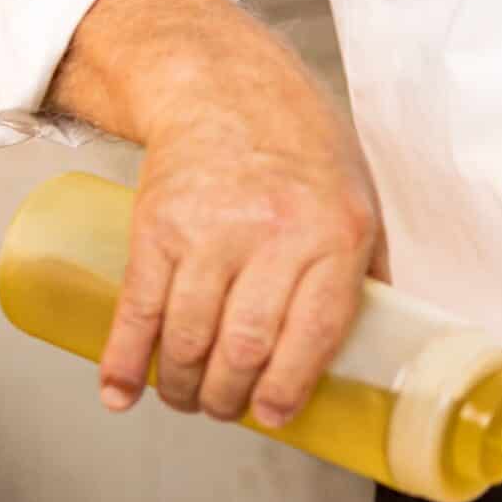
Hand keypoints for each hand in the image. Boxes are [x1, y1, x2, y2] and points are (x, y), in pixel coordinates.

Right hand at [98, 105, 388, 430]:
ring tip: (188, 398)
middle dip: (230, 398)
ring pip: (190, 337)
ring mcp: (211, 229)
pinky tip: (123, 390)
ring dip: (183, 387)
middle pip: (245, 346)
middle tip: (226, 410)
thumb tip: (378, 345)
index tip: (273, 414)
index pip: (314, 333)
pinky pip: (138, 308)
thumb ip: (367, 272)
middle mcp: (274, 232)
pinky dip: (126, 360)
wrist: (227, 87)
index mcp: (335, 233)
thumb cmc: (300, 148)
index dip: (288, 387)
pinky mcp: (157, 225)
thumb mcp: (359, 200)